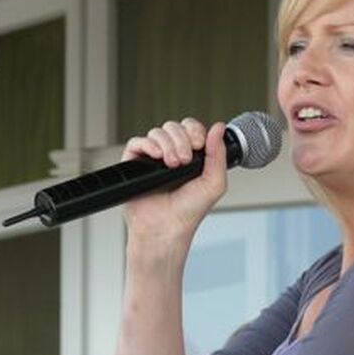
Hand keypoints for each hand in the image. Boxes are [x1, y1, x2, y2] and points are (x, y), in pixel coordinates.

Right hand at [120, 118, 227, 240]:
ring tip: (171, 165)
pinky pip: (137, 142)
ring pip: (157, 132)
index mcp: (191, 156)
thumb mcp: (214, 182)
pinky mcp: (134, 163)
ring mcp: (152, 158)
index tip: (199, 145)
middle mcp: (171, 154)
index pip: (191, 128)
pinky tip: (156, 156)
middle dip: (181, 140)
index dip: (195, 131)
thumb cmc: (189, 212)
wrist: (167, 227)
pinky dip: (148, 144)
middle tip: (184, 160)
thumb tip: (219, 127)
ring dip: (167, 145)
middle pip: (174, 127)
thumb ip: (218, 153)